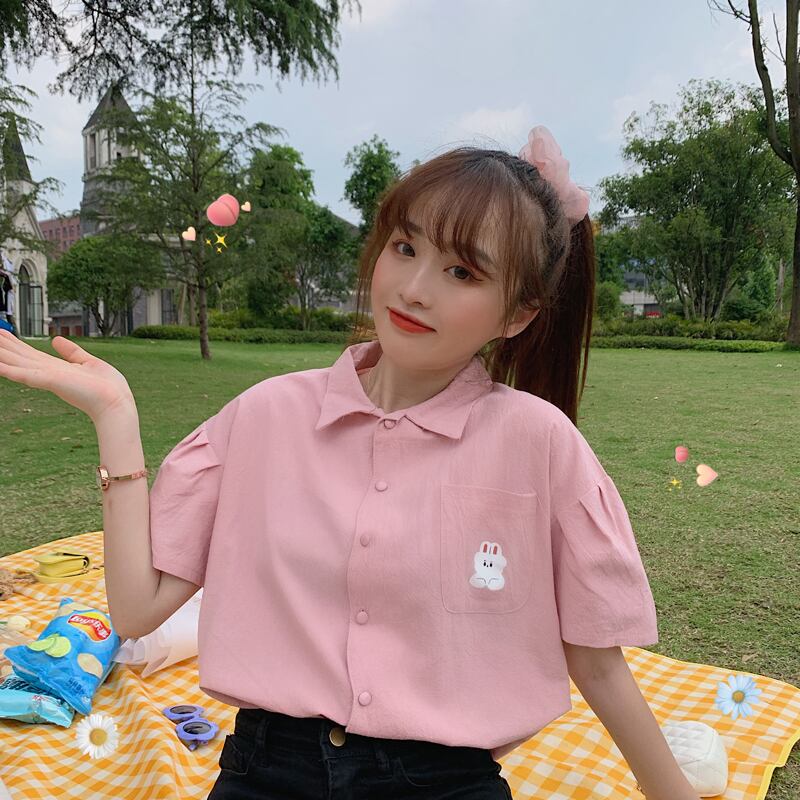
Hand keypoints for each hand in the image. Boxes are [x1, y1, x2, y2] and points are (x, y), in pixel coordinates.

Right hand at [0, 330, 135, 423]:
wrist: (116, 402)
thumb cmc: (107, 387)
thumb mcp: (87, 362)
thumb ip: (71, 352)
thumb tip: (55, 339)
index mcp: (55, 368)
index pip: (28, 353)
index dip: (13, 343)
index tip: (1, 332)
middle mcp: (47, 372)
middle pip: (17, 355)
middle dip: (2, 345)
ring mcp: (46, 377)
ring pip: (15, 363)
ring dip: (1, 354)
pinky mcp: (50, 381)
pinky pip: (23, 374)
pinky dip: (7, 370)